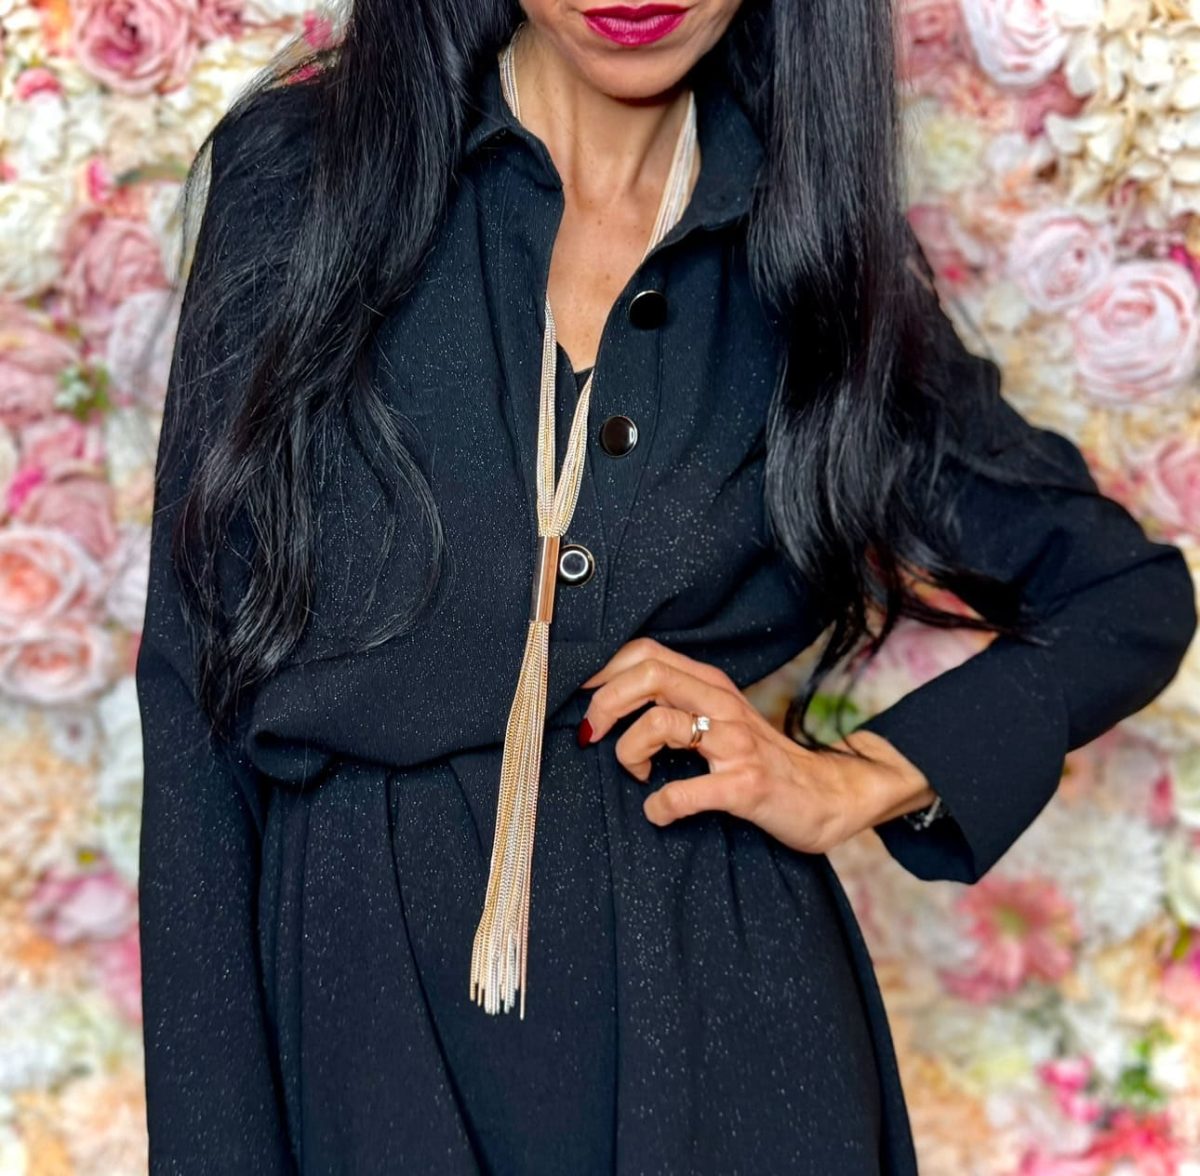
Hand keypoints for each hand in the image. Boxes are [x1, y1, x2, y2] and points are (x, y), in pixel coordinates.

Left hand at [578, 636, 935, 854]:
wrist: (829, 796)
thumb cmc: (761, 759)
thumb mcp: (720, 718)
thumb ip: (675, 702)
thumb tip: (607, 701)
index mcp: (710, 684)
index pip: (645, 652)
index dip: (601, 669)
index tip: (577, 697)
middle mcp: (723, 704)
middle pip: (647, 675)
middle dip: (604, 704)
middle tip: (592, 736)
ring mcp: (736, 743)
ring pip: (659, 724)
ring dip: (629, 753)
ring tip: (639, 773)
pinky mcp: (746, 786)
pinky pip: (684, 792)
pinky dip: (660, 806)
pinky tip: (659, 812)